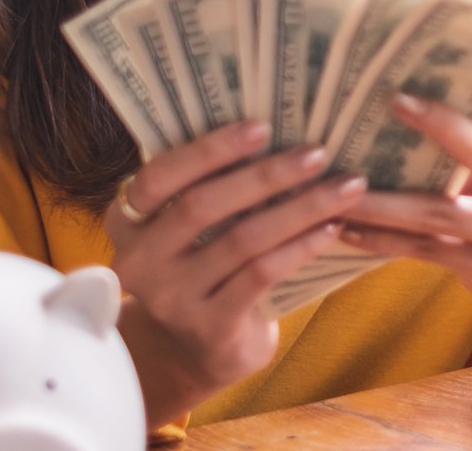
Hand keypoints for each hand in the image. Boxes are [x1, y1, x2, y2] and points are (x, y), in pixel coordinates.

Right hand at [103, 120, 367, 423]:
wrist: (199, 349)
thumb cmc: (206, 264)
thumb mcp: (191, 225)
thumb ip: (211, 181)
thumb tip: (279, 123)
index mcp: (127, 220)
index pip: (159, 177)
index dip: (208, 150)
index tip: (262, 126)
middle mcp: (140, 262)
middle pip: (202, 206)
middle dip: (267, 175)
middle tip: (318, 153)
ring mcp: (172, 300)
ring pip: (241, 241)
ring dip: (300, 209)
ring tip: (344, 188)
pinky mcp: (209, 329)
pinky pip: (260, 276)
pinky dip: (300, 247)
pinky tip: (331, 229)